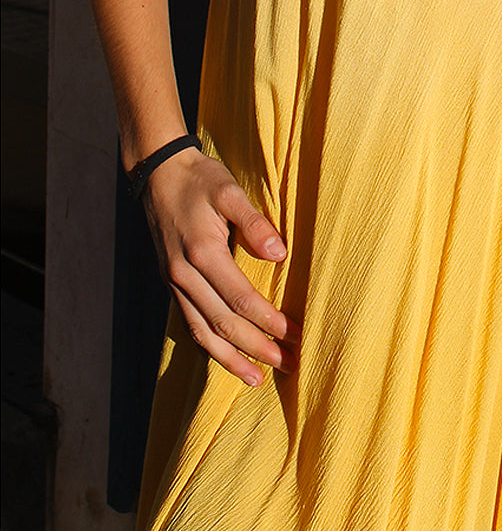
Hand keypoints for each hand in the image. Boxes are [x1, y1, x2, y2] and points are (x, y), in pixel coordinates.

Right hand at [142, 149, 300, 385]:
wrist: (158, 172)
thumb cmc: (200, 178)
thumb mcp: (229, 191)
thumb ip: (254, 223)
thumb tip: (279, 254)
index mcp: (202, 253)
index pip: (241, 299)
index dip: (268, 321)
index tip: (295, 334)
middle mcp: (184, 274)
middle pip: (223, 324)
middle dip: (256, 348)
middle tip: (287, 364)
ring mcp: (174, 281)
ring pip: (202, 332)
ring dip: (231, 358)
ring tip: (257, 378)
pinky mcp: (171, 282)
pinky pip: (190, 322)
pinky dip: (209, 345)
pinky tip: (226, 356)